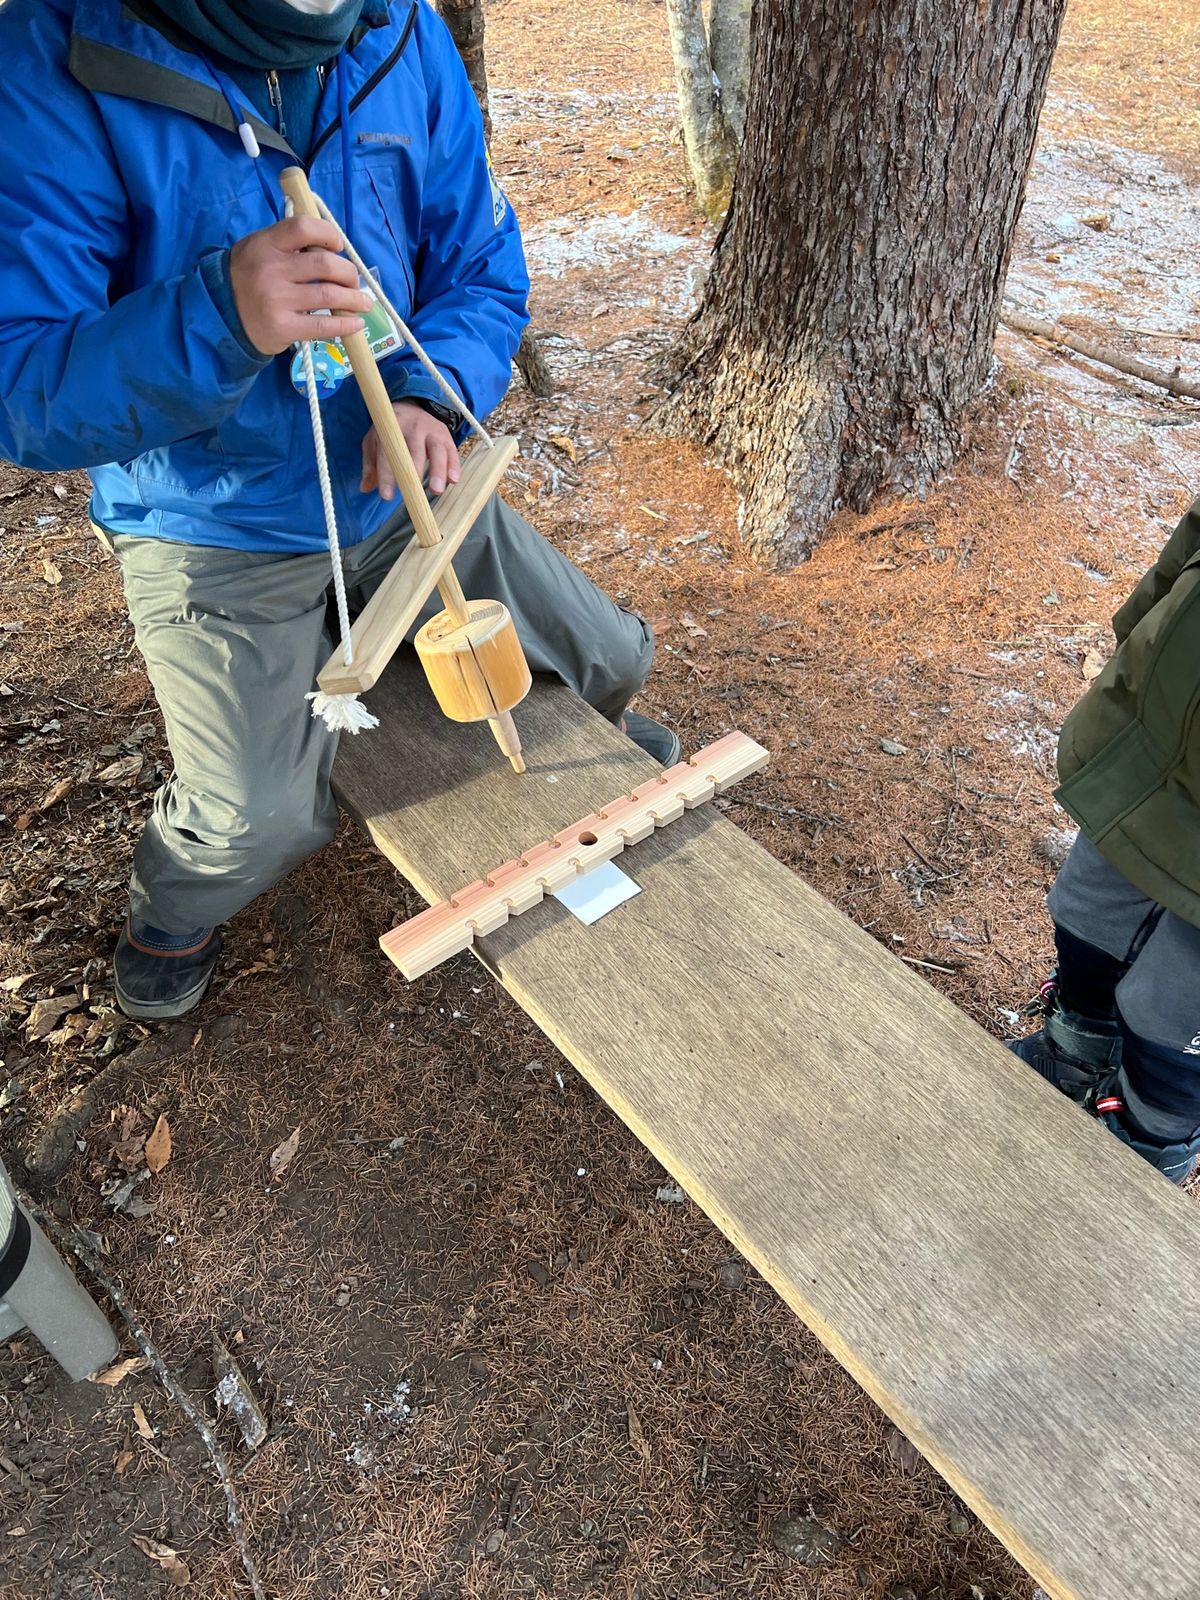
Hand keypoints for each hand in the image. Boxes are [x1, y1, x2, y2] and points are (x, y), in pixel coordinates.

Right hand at [228, 216, 372, 355]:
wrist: (220, 316)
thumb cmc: (247, 278)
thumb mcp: (258, 249)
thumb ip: (288, 245)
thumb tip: (331, 248)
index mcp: (265, 244)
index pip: (303, 228)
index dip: (328, 234)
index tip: (338, 245)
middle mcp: (271, 269)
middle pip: (324, 264)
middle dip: (348, 273)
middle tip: (354, 282)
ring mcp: (277, 300)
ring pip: (328, 295)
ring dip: (354, 299)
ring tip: (363, 302)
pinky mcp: (283, 327)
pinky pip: (323, 326)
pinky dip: (345, 324)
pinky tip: (355, 323)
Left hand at [361, 402, 461, 499]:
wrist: (413, 406)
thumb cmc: (391, 430)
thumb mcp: (375, 440)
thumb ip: (370, 465)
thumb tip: (365, 488)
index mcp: (390, 428)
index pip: (387, 453)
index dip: (387, 475)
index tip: (386, 496)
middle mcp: (413, 427)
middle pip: (414, 451)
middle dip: (414, 473)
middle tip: (414, 495)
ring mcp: (432, 431)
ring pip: (436, 450)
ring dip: (437, 471)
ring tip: (436, 491)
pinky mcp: (446, 436)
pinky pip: (452, 451)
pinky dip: (454, 466)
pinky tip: (453, 480)